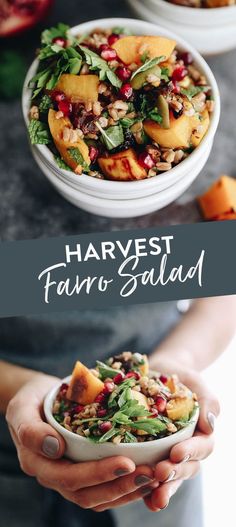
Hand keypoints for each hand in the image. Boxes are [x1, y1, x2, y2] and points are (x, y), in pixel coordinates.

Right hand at [6, 374, 158, 509]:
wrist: (38, 397)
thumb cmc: (30, 398)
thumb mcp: (21, 407)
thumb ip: (30, 429)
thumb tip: (53, 448)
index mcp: (38, 463)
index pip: (70, 477)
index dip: (99, 474)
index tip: (127, 463)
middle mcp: (54, 476)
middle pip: (89, 494)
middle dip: (121, 486)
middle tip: (150, 473)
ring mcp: (70, 476)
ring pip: (100, 496)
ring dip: (129, 490)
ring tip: (156, 476)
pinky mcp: (84, 470)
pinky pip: (106, 486)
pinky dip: (127, 485)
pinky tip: (148, 473)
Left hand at [143, 366, 219, 511]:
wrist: (159, 374)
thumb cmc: (181, 379)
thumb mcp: (196, 382)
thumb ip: (208, 401)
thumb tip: (210, 426)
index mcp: (201, 434)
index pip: (201, 447)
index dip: (190, 452)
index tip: (176, 453)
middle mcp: (187, 449)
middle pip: (187, 468)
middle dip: (175, 473)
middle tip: (160, 472)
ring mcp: (168, 455)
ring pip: (170, 477)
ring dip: (162, 488)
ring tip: (152, 497)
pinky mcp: (149, 456)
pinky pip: (149, 476)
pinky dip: (145, 489)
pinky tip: (137, 495)